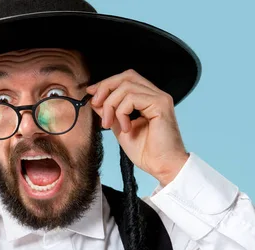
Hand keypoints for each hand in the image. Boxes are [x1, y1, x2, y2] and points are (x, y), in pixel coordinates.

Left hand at [87, 69, 188, 185]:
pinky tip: (126, 129)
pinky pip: (132, 98)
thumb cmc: (147, 152)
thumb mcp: (120, 128)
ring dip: (111, 105)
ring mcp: (160, 98)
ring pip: (126, 86)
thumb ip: (111, 113)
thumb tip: (95, 100)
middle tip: (95, 104)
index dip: (107, 83)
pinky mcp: (160, 105)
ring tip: (109, 124)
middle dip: (106, 87)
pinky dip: (121, 112)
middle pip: (126, 76)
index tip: (91, 94)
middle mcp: (156, 95)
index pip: (126, 79)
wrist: (162, 167)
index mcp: (149, 99)